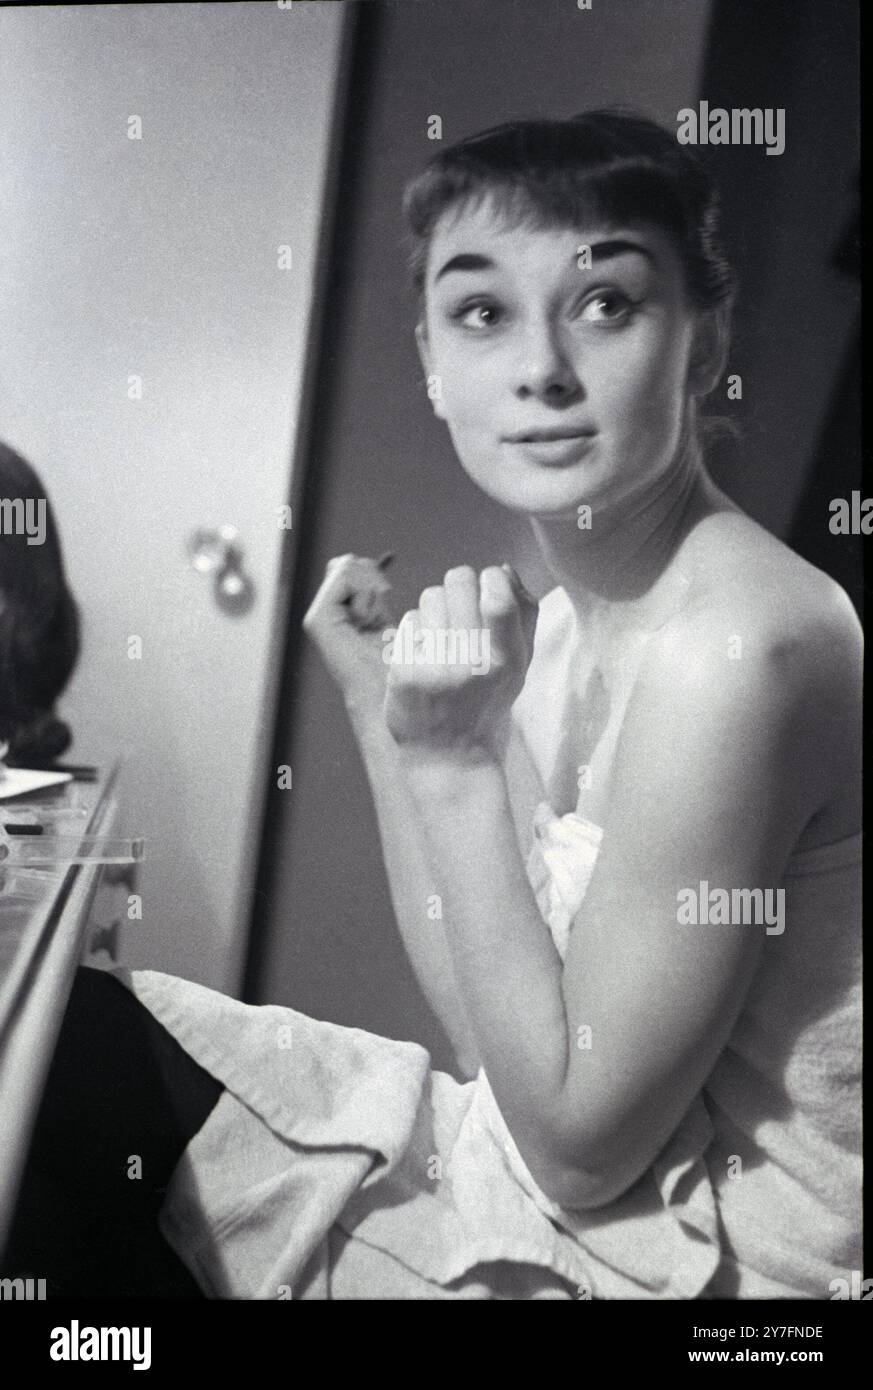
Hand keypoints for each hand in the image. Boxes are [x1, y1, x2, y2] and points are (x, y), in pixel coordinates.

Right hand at [303, 553, 394, 714]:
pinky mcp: (318, 619)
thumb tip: (375, 560)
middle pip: (349, 562)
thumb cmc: (395, 658)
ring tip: (372, 620)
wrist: (390, 690)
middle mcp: (323, 610)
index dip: (372, 572)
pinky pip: (345, 577)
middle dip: (373, 578)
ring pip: (348, 565)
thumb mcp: (384, 614)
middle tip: (379, 610)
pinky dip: (364, 594)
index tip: (385, 597)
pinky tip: (365, 621)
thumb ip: (372, 590)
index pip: (349, 565)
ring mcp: (318, 615)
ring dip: (371, 589)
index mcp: (337, 609)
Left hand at [384, 564, 537, 763]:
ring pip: (429, 596)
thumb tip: (502, 569)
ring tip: (441, 639)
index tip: (487, 592)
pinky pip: (407, 622)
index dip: (490, 579)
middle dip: (459, 589)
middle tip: (459, 614)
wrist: (450, 754)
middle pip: (458, 580)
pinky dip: (415, 634)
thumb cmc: (487, 702)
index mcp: (507, 659)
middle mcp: (472, 662)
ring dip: (435, 611)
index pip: (497, 594)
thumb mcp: (519, 666)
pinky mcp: (403, 672)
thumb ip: (522, 616)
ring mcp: (435, 667)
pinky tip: (423, 657)